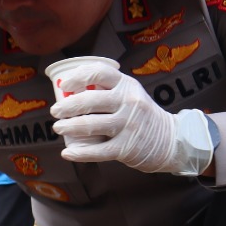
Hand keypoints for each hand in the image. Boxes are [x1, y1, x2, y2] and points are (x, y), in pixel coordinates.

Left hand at [50, 67, 215, 174]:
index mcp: (127, 85)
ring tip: (58, 128)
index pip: (99, 73)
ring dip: (68, 127)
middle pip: (89, 100)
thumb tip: (70, 89)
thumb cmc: (141, 114)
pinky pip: (98, 151)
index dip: (78, 77)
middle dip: (66, 107)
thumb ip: (108, 89)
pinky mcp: (127, 148)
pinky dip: (79, 153)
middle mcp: (128, 102)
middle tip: (55, 112)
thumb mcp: (130, 93)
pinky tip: (67, 153)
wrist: (170, 140)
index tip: (64, 86)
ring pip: (90, 125)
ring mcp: (128, 125)